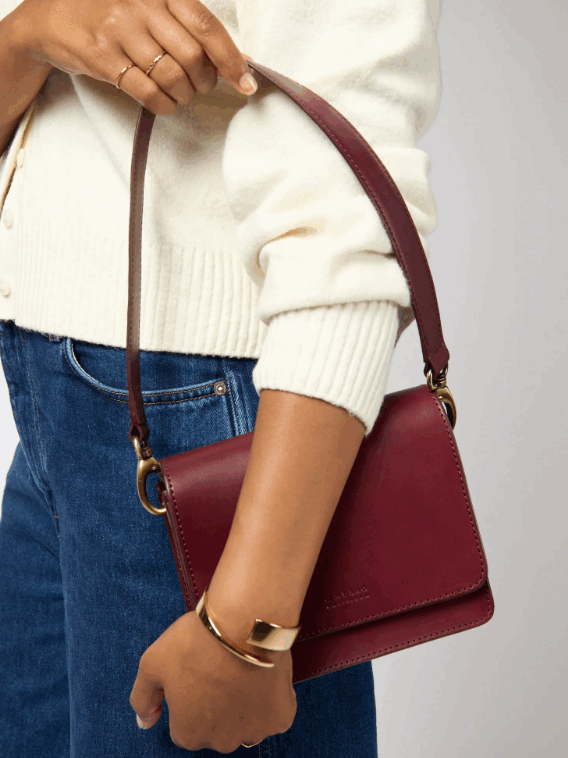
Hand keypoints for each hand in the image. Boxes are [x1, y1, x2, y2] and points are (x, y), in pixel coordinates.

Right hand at [12, 0, 256, 114]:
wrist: (48, 18)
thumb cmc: (108, 11)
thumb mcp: (147, 5)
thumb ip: (187, 25)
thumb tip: (236, 57)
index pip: (206, 25)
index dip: (231, 59)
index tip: (247, 82)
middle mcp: (140, 4)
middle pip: (193, 56)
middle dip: (206, 81)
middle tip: (202, 86)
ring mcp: (120, 30)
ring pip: (173, 77)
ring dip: (184, 95)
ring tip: (181, 94)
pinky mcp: (103, 58)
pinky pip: (148, 92)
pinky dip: (164, 105)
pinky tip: (164, 103)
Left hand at [129, 609, 296, 752]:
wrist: (243, 622)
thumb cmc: (195, 641)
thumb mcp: (153, 662)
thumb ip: (143, 697)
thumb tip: (144, 722)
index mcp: (188, 734)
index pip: (185, 725)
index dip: (191, 698)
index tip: (199, 674)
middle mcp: (221, 742)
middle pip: (216, 728)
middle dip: (217, 705)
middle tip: (220, 669)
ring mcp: (254, 731)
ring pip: (246, 724)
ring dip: (243, 707)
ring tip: (242, 671)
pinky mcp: (280, 717)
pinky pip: (274, 715)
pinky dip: (271, 699)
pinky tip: (263, 675)